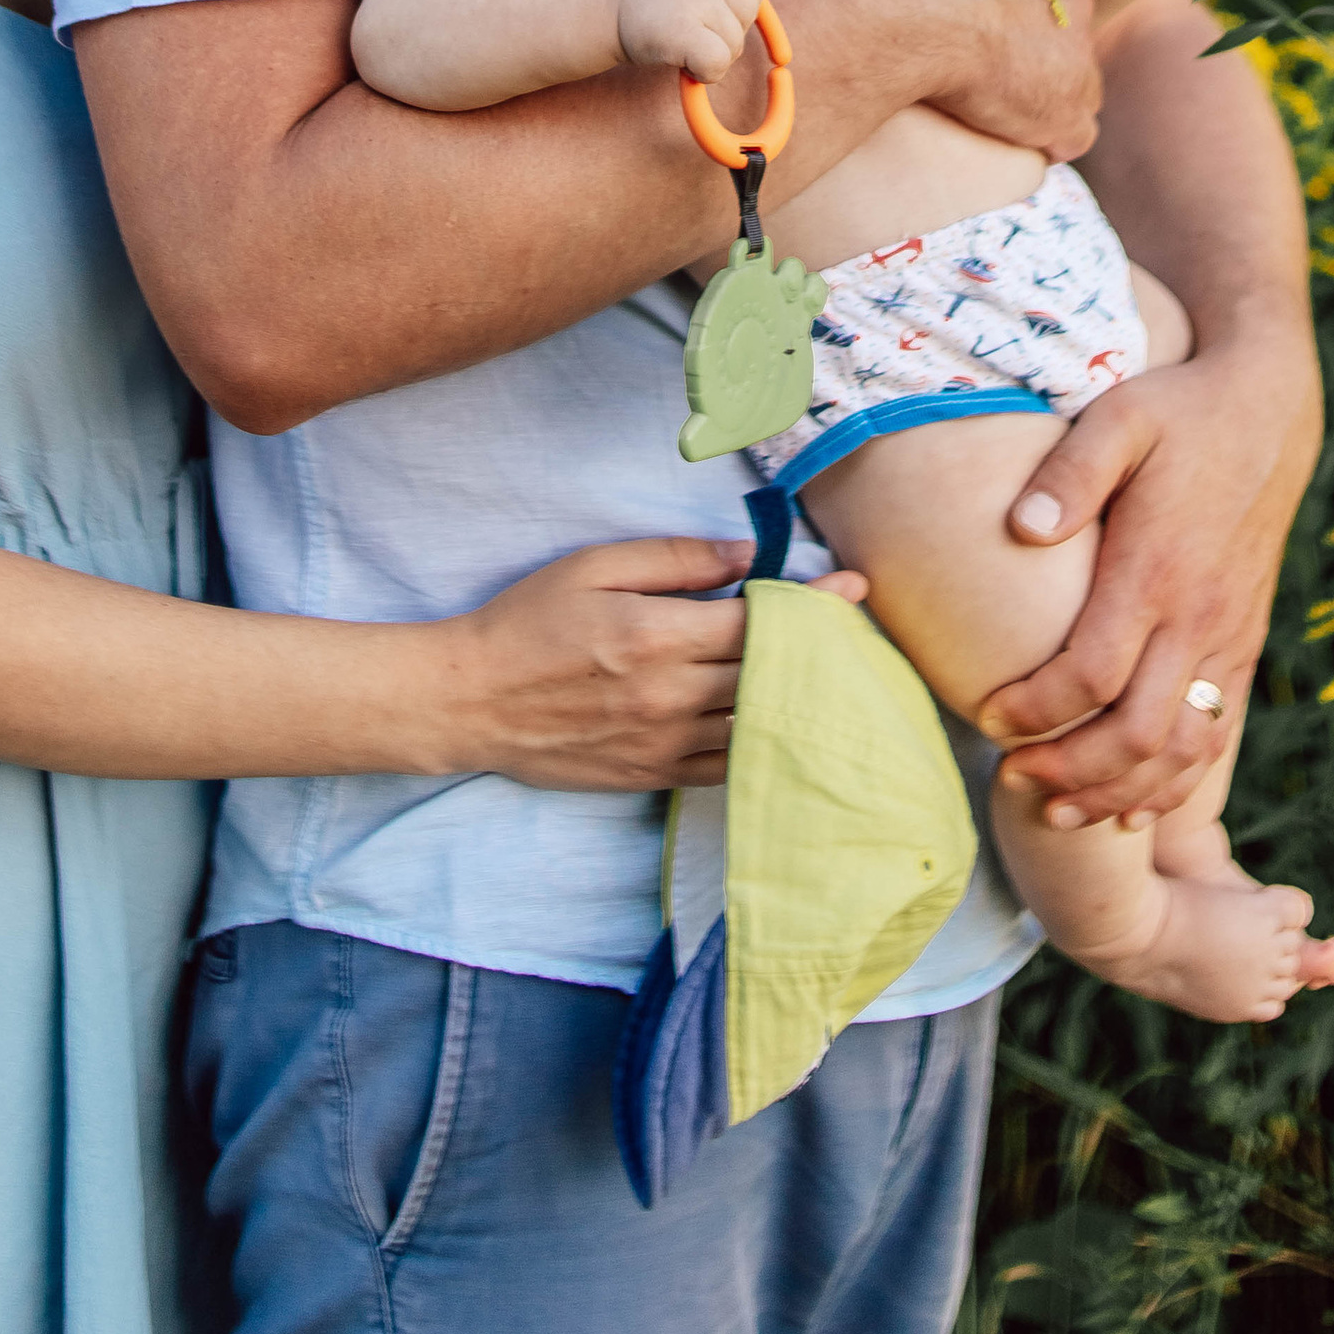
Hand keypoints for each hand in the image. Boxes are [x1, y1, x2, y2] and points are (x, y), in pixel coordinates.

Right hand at [427, 537, 866, 790]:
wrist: (473, 701)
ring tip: (839, 679)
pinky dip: (763, 746)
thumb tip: (745, 557)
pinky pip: (728, 767)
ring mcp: (663, 744)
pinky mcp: (652, 775)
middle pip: (768, 675)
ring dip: (800, 702)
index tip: (856, 587)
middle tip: (860, 629)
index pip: (758, 622)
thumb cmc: (528, 621)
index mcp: (657, 635)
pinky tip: (786, 728)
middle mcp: (669, 697)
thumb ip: (676, 559)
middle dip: (820, 649)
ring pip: (756, 726)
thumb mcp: (594, 566)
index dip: (815, 604)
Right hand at [616, 0, 768, 82]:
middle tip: (686, 29)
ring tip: (676, 41)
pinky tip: (682, 64)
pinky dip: (705, 74)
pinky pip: (718, 64)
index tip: (712, 14)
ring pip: (733, 45)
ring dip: (711, 55)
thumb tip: (778, 45)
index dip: (738, 4)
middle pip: (747, 15)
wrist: (597, 6)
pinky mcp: (684, 29)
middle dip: (724, 32)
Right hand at [914, 0, 1101, 158]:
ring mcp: (1076, 51)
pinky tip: (1000, 138)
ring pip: (1067, 80)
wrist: (910, 2)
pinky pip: (1066, 132)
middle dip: (1027, 44)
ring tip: (982, 107)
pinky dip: (1039, 137)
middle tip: (976, 63)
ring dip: (1034, 95)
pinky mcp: (1068, 106)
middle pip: (1059, 24)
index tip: (968, 11)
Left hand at [978, 331, 1321, 827]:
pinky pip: (1217, 733)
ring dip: (1123, 793)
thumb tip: (1019, 528)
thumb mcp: (1120, 417)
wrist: (1269, 408)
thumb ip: (1069, 473)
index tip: (988, 716)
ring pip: (1185, 751)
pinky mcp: (1246, 641)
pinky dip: (1177, 781)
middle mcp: (1199, 615)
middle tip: (1014, 779)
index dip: (1036, 710)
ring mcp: (1230, 635)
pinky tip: (1135, 804)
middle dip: (1073, 772)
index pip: (1093, 673)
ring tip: (1062, 812)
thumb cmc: (1179, 411)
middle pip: (1139, 734)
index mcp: (1157, 569)